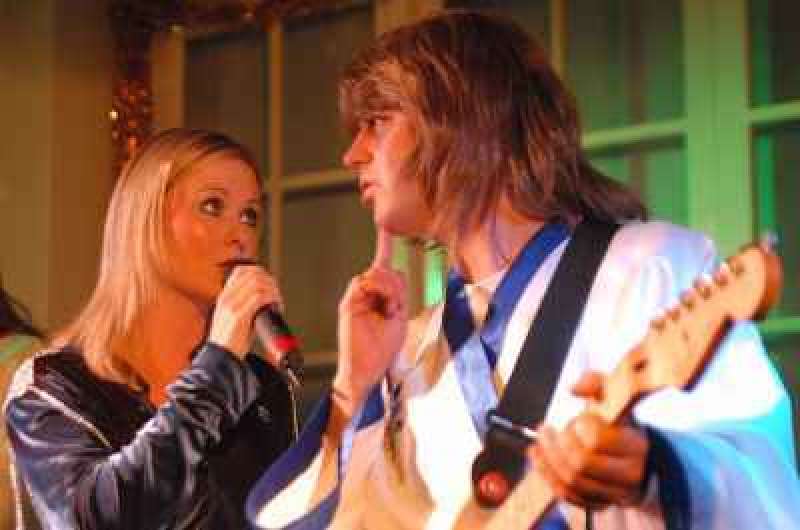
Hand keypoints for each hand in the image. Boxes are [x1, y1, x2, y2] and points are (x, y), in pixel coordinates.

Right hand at [209, 264, 283, 358]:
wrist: (221, 358)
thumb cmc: (231, 341)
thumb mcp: (235, 317)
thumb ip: (247, 305)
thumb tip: (266, 297)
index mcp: (224, 296)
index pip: (241, 271)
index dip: (259, 272)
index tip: (270, 281)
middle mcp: (226, 298)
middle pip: (252, 274)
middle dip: (269, 280)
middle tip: (277, 292)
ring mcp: (231, 305)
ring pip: (257, 284)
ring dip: (273, 290)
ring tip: (278, 301)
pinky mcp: (238, 315)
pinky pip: (259, 297)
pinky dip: (272, 299)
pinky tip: (276, 307)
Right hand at [334, 229, 407, 414]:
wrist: (366, 371)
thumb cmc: (382, 350)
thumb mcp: (399, 319)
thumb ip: (398, 295)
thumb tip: (392, 272)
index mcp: (379, 298)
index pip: (383, 267)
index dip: (384, 245)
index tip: (384, 225)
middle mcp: (366, 295)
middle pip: (386, 269)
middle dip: (396, 284)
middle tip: (396, 308)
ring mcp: (356, 298)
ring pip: (375, 273)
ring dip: (389, 289)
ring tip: (390, 311)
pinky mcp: (348, 303)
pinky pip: (363, 282)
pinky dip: (378, 291)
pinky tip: (384, 307)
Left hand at [529, 372, 649, 508]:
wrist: (631, 454)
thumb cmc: (618, 423)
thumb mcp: (612, 396)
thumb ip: (594, 383)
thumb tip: (573, 388)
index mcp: (635, 444)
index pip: (599, 440)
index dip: (579, 427)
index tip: (576, 419)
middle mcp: (628, 473)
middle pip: (581, 464)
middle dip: (557, 445)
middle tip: (547, 430)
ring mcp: (613, 492)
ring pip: (571, 481)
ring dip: (547, 459)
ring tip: (540, 440)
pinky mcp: (598, 503)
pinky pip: (566, 494)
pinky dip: (547, 474)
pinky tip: (538, 456)